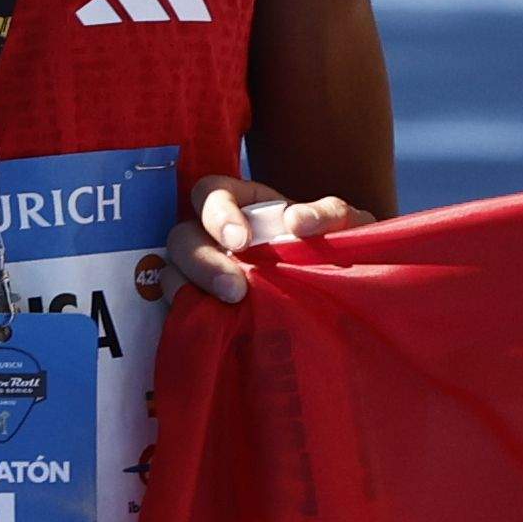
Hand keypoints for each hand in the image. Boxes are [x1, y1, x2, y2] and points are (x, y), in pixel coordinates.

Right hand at [180, 173, 374, 300]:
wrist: (348, 302)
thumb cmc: (342, 253)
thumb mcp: (349, 226)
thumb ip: (332, 214)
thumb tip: (295, 222)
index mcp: (243, 205)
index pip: (209, 193)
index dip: (217, 214)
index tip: (242, 242)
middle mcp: (216, 238)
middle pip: (183, 237)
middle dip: (203, 261)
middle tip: (236, 290)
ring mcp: (205, 277)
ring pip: (173, 274)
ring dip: (192, 289)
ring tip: (229, 310)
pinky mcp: (206, 313)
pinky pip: (179, 312)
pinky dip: (188, 316)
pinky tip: (213, 328)